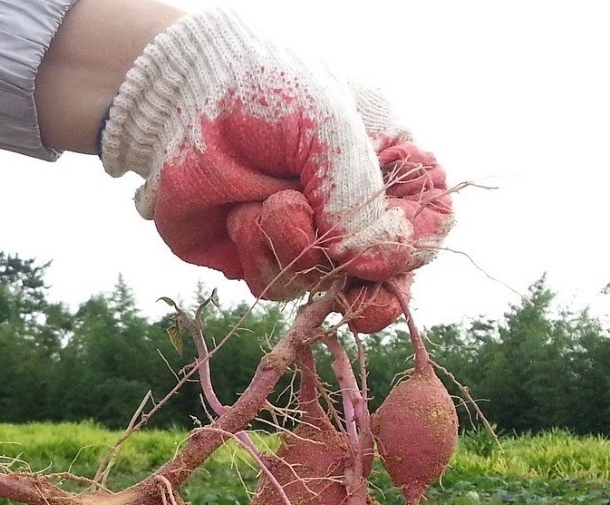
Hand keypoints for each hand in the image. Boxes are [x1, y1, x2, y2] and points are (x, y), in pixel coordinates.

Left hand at [99, 8, 452, 324]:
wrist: (182, 103)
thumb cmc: (264, 92)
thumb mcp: (327, 125)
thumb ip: (353, 193)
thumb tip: (362, 260)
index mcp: (389, 169)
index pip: (427, 224)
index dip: (411, 250)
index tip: (375, 255)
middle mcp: (352, 212)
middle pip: (384, 278)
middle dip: (372, 297)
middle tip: (358, 306)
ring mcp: (307, 241)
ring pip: (320, 283)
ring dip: (291, 245)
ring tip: (266, 197)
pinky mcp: (261, 261)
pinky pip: (273, 286)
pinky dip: (257, 253)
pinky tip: (238, 215)